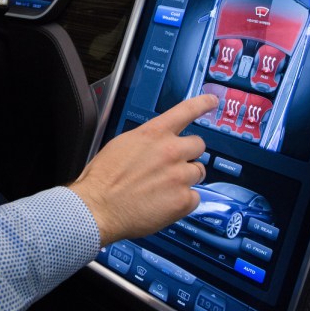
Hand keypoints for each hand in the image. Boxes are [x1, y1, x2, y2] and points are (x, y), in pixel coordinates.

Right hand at [69, 94, 216, 245]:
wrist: (97, 208)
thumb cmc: (102, 179)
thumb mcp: (122, 145)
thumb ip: (147, 141)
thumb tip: (157, 144)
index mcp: (154, 134)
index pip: (186, 110)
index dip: (203, 104)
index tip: (212, 101)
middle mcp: (170, 151)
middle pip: (199, 145)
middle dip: (189, 154)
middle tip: (175, 165)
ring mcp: (179, 176)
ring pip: (198, 172)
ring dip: (186, 178)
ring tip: (166, 188)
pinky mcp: (183, 200)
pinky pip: (195, 197)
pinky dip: (184, 201)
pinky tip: (166, 203)